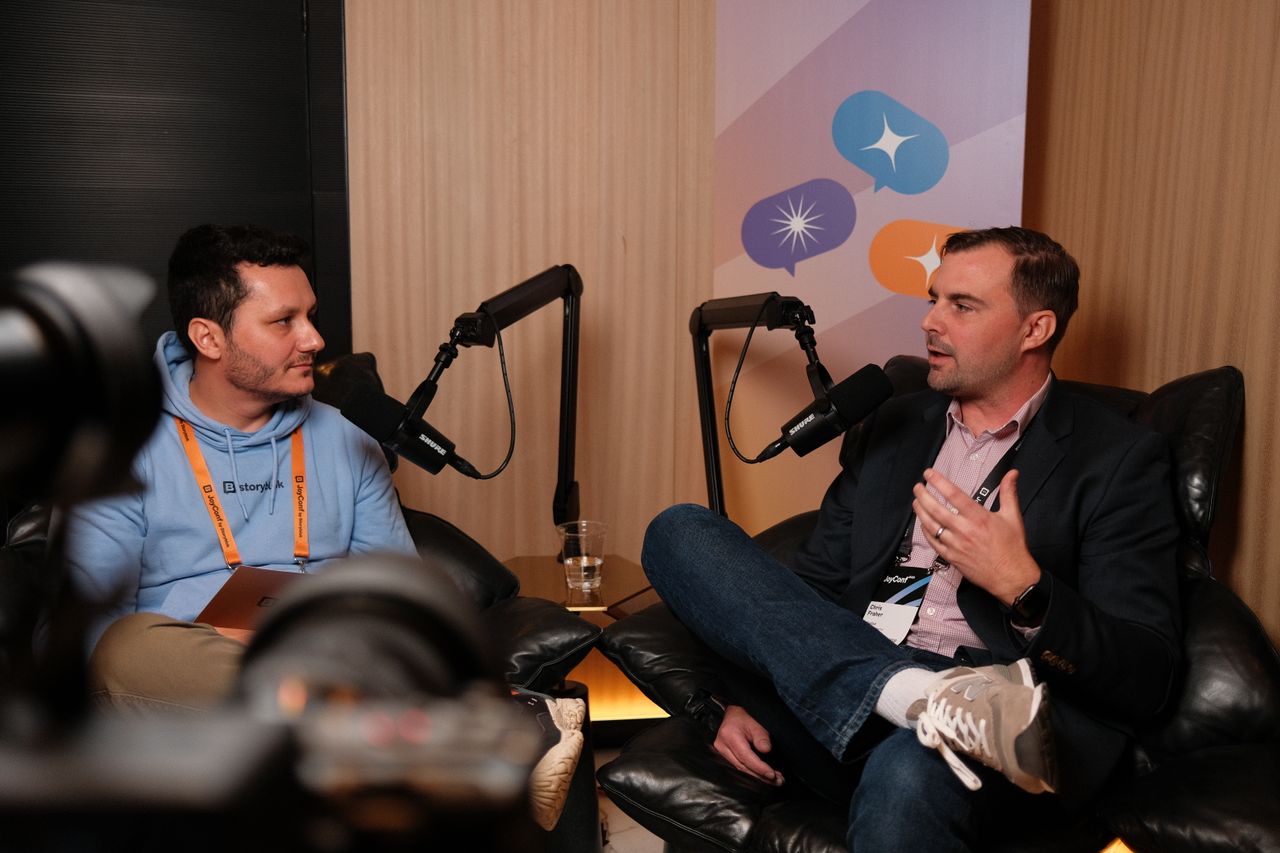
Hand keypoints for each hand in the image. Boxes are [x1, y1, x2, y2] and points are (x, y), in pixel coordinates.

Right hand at [713, 705, 784, 785]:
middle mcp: (722, 746)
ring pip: (741, 769)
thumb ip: (761, 737)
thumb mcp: (755, 723)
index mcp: (729, 736)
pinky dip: (753, 772)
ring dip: (758, 776)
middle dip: (761, 775)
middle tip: (778, 780)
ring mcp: (722, 752)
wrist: (732, 714)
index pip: (745, 757)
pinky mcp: (725, 756)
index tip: (772, 774)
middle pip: (743, 766)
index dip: (759, 768)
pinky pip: (740, 766)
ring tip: (774, 779)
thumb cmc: (743, 717)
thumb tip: (766, 750)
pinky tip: (764, 774)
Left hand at [912, 467, 1040, 605]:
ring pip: (931, 526)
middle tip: (917, 487)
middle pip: (936, 509)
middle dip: (923, 495)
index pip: (953, 494)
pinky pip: (933, 542)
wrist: (1011, 576)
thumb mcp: (1012, 516)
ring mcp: (956, 545)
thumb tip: (1012, 473)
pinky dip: (926, 531)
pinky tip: (923, 523)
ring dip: (920, 512)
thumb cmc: (1012, 547)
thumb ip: (1009, 492)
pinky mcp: (951, 557)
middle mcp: (964, 530)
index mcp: (978, 517)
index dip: (938, 482)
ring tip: (916, 502)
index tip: (929, 473)